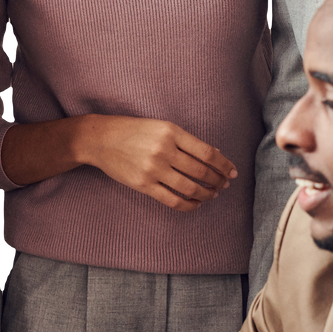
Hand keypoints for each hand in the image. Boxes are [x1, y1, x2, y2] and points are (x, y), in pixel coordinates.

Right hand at [78, 115, 235, 211]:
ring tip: (213, 194)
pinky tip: (195, 203)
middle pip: (201, 172)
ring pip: (190, 188)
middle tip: (225, 184)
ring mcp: (153, 169)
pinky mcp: (143, 184)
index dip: (224, 164)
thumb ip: (185, 141)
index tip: (232, 171)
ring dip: (207, 193)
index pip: (207, 152)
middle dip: (218, 180)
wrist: (100, 139)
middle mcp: (164, 150)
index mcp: (171, 132)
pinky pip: (172, 200)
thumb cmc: (132, 131)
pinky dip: (189, 204)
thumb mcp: (160, 127)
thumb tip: (214, 156)